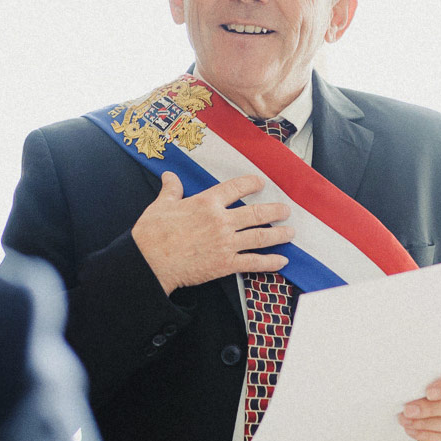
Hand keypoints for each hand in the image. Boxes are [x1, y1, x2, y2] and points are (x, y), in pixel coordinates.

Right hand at [131, 172, 293, 294]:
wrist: (149, 262)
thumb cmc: (152, 233)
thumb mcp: (161, 205)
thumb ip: (171, 190)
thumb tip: (170, 176)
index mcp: (206, 203)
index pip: (235, 188)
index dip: (251, 183)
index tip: (260, 182)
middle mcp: (221, 221)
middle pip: (256, 213)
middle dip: (274, 211)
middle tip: (285, 210)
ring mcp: (225, 243)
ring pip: (260, 237)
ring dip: (278, 235)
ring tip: (290, 232)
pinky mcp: (225, 264)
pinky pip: (253, 262)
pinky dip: (269, 262)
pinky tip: (281, 261)